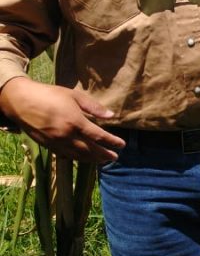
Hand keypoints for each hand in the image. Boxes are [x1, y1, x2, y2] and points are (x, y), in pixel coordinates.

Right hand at [0, 78, 124, 161]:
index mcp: (75, 122)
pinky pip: (65, 155)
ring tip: (103, 160)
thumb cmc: (51, 95)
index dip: (111, 142)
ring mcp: (56, 143)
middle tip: (115, 157)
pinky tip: (83, 158)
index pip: (98, 136)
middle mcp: (66, 136)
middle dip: (104, 155)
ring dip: (92, 159)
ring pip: (77, 155)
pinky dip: (77, 158)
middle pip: (89, 150)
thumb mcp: (75, 96)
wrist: (22, 102)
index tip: (122, 145)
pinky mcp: (48, 146)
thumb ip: (94, 107)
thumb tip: (111, 115)